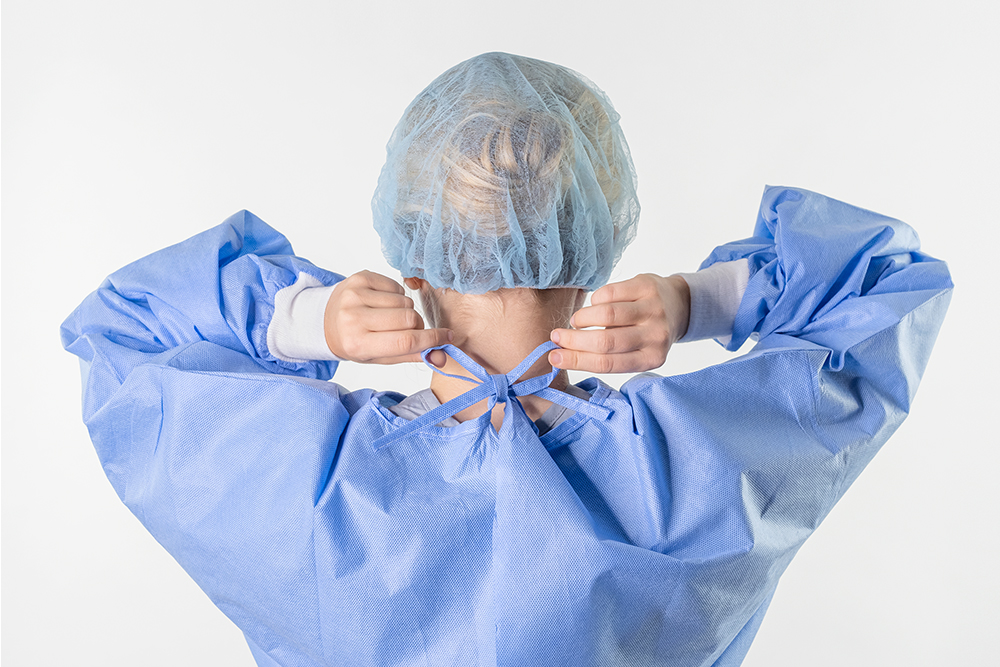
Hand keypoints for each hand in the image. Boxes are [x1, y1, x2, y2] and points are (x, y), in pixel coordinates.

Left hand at [324, 270, 451, 364]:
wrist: (326, 321)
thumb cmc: (355, 341)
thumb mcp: (378, 356)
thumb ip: (411, 355)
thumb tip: (441, 355)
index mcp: (357, 343)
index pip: (404, 341)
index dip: (431, 340)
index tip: (447, 337)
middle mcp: (353, 318)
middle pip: (409, 318)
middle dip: (416, 325)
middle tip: (407, 330)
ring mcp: (355, 295)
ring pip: (404, 301)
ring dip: (405, 310)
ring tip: (390, 317)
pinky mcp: (360, 277)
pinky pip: (396, 286)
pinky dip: (396, 297)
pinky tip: (383, 304)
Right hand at [548, 274, 690, 373]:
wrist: (678, 306)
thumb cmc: (646, 333)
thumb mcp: (636, 352)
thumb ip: (607, 356)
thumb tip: (562, 354)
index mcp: (651, 359)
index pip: (608, 363)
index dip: (577, 360)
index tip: (554, 357)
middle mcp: (656, 336)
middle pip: (605, 341)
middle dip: (574, 340)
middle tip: (555, 337)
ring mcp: (653, 310)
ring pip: (607, 314)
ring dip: (582, 318)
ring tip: (575, 321)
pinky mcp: (647, 286)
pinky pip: (611, 292)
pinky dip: (595, 300)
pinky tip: (594, 305)